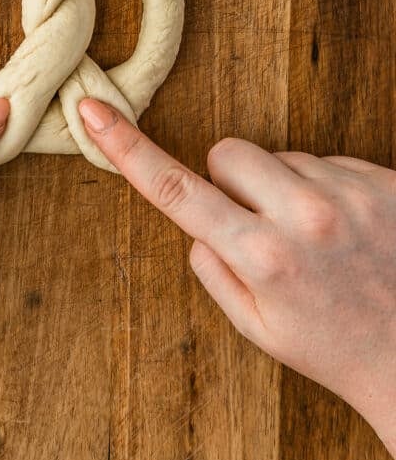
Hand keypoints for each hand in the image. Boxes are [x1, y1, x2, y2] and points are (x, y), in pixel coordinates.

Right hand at [79, 98, 395, 456]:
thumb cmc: (337, 348)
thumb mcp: (260, 329)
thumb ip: (214, 271)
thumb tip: (196, 224)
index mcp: (262, 257)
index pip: (175, 188)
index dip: (126, 147)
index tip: (93, 111)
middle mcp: (304, 215)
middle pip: (227, 152)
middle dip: (232, 181)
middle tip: (261, 226)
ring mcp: (348, 193)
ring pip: (283, 156)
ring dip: (289, 188)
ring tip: (321, 238)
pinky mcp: (383, 179)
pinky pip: (330, 160)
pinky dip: (330, 188)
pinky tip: (351, 228)